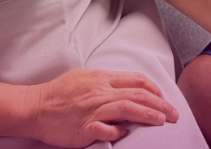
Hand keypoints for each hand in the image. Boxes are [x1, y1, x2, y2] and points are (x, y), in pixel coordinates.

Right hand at [25, 69, 178, 146]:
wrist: (35, 107)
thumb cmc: (59, 93)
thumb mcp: (85, 78)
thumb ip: (106, 82)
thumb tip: (125, 89)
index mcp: (102, 79)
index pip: (136, 80)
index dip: (155, 89)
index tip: (164, 98)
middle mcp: (100, 92)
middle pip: (138, 95)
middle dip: (161, 104)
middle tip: (175, 114)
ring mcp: (93, 110)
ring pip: (128, 108)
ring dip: (149, 115)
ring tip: (163, 121)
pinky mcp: (84, 128)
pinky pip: (106, 129)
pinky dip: (118, 131)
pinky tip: (126, 133)